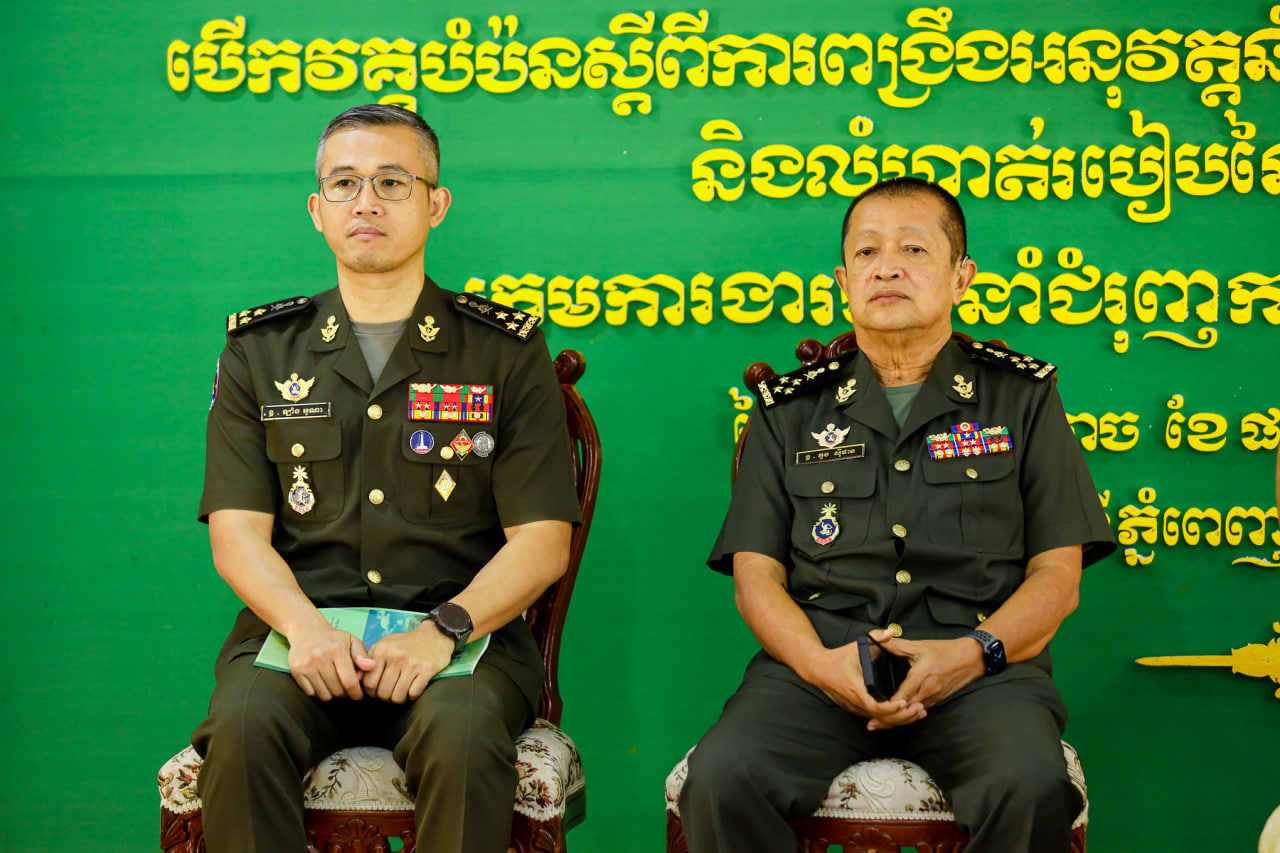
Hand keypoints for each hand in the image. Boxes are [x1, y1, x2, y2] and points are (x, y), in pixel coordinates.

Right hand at [286, 622, 375, 700]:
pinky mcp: (296, 671)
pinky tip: (323, 683)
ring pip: (324, 695)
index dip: (356, 693)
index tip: (358, 695)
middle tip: (346, 687)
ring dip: (332, 694)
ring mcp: (307, 665)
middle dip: (345, 693)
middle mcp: (320, 657)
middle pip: (337, 690)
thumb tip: (372, 667)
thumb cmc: (332, 638)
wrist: (306, 630)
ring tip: (335, 685)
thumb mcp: (351, 641)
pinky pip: (311, 693)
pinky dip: (319, 692)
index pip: (349, 681)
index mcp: (337, 650)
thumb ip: (362, 655)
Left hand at [364, 622, 454, 702]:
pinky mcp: (427, 670)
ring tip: (400, 691)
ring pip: (398, 696)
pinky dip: (412, 695)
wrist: (434, 635)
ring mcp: (412, 664)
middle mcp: (396, 657)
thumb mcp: (385, 644)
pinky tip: (412, 688)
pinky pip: (414, 694)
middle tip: (390, 691)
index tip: (377, 690)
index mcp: (382, 650)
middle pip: (383, 693)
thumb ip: (370, 659)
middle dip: (385, 697)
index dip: (372, 692)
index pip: (369, 683)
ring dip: (399, 698)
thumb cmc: (406, 643)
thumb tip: (359, 678)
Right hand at [804, 628, 925, 730]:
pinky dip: (890, 718)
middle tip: (920, 710)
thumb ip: (875, 637)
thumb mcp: (855, 645)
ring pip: (880, 720)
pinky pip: (875, 718)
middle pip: (882, 718)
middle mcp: (856, 702)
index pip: (876, 706)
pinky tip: (905, 714)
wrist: (817, 670)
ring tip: (918, 712)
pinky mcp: (856, 710)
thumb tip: (891, 631)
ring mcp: (855, 708)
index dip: (892, 708)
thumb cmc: (837, 658)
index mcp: (856, 688)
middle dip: (903, 717)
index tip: (905, 703)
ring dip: (899, 719)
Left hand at [874, 635, 984, 722]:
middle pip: (905, 711)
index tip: (872, 710)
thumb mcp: (920, 646)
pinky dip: (908, 716)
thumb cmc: (946, 651)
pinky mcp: (937, 700)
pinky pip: (920, 711)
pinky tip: (898, 717)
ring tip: (880, 724)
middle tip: (871, 724)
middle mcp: (928, 691)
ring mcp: (933, 698)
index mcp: (921, 676)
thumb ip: (897, 645)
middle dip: (888, 718)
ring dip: (897, 720)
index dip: (887, 705)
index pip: (902, 697)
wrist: (971, 659)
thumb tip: (879, 641)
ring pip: (913, 715)